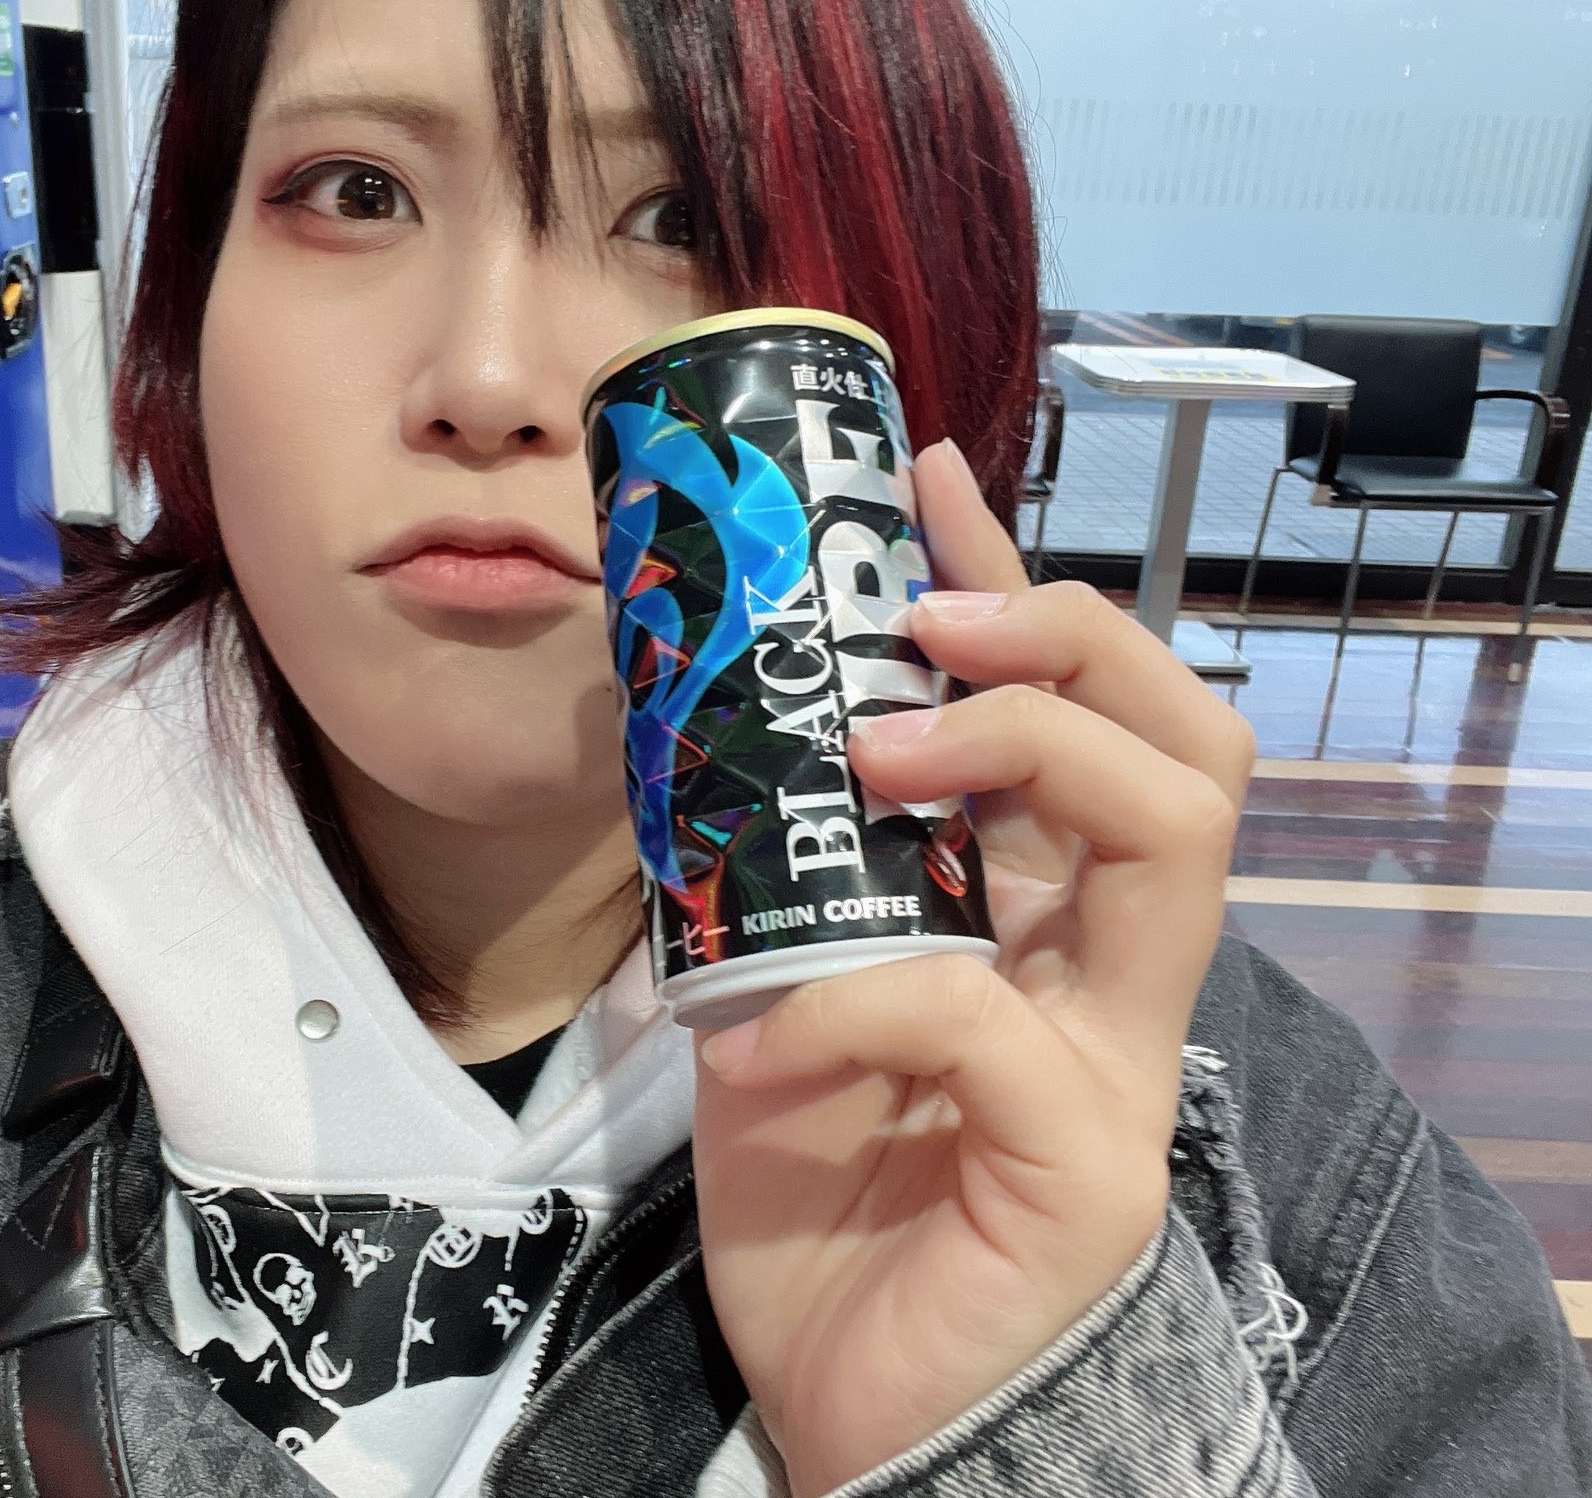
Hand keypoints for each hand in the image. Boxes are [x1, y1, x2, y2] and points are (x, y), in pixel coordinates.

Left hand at [689, 439, 1255, 1497]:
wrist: (847, 1404)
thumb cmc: (819, 1202)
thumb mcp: (771, 1003)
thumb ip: (773, 887)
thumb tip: (696, 734)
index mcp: (1042, 928)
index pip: (1086, 723)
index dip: (1019, 592)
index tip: (924, 483)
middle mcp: (1109, 978)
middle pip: (1191, 745)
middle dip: (1066, 643)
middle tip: (928, 622)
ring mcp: (1116, 1066)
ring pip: (1171, 836)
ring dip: (1013, 755)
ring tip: (874, 751)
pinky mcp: (1082, 1164)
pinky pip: (976, 1020)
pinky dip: (844, 1001)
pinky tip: (751, 1040)